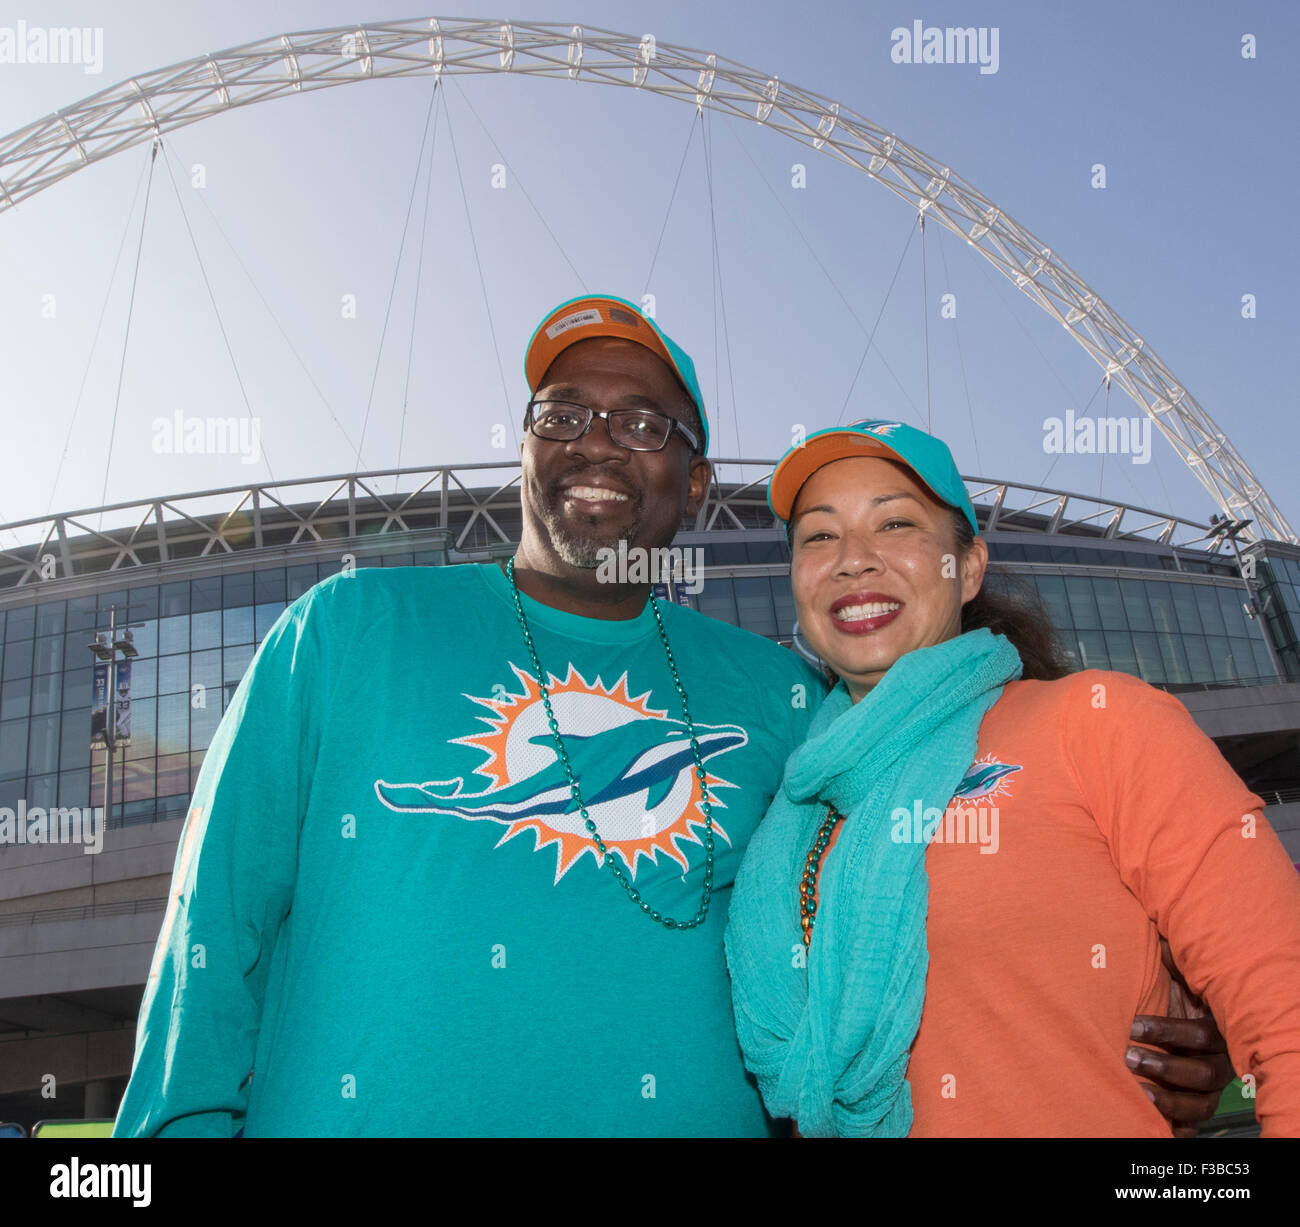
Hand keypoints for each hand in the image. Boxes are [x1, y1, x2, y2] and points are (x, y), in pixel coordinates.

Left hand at [1128, 940, 1233, 1136]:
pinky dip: (1178, 1129)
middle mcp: (1218, 1064)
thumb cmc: (1172, 994)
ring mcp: (1207, 1090)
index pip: (1199, 1036)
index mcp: (1216, 1031)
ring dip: (1169, 1101)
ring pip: (1199, 1105)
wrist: (1171, 1021)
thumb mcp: (1176, 977)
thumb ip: (1173, 960)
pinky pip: (1191, 1126)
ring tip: (1135, 1091)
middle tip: (1127, 1056)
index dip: (1167, 1032)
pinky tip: (1157, 1128)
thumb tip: (1160, 938)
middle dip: (1165, 1067)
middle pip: (1202, 1075)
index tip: (1131, 1025)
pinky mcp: (1194, 1107)